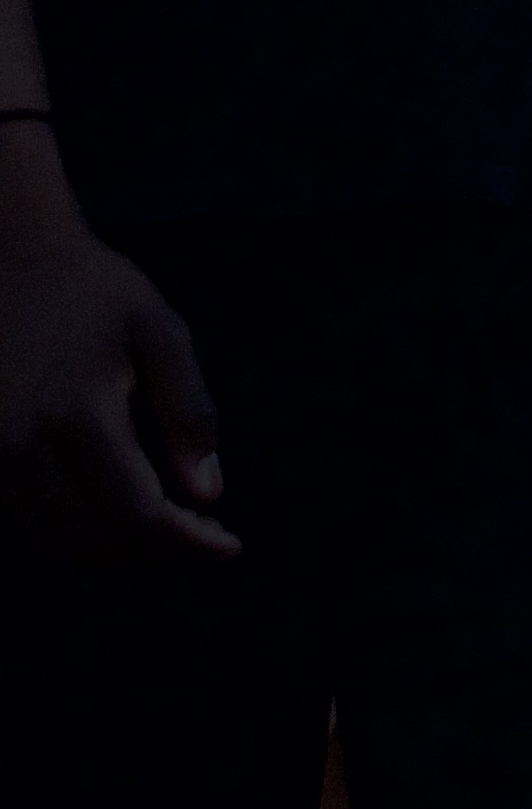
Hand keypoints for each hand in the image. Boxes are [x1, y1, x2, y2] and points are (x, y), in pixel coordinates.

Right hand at [0, 165, 234, 558]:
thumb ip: (188, 413)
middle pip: (97, 540)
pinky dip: (75, 534)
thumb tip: (208, 494)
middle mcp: (22, 448)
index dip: (188, 543)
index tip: (231, 547)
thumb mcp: (159, 333)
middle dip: (158, 549)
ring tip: (170, 529)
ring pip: (56, 544)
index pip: (138, 514)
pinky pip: (26, 525)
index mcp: (77, 414)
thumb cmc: (95, 291)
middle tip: (207, 533)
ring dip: (116, 551)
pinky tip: (118, 512)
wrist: (7, 258)